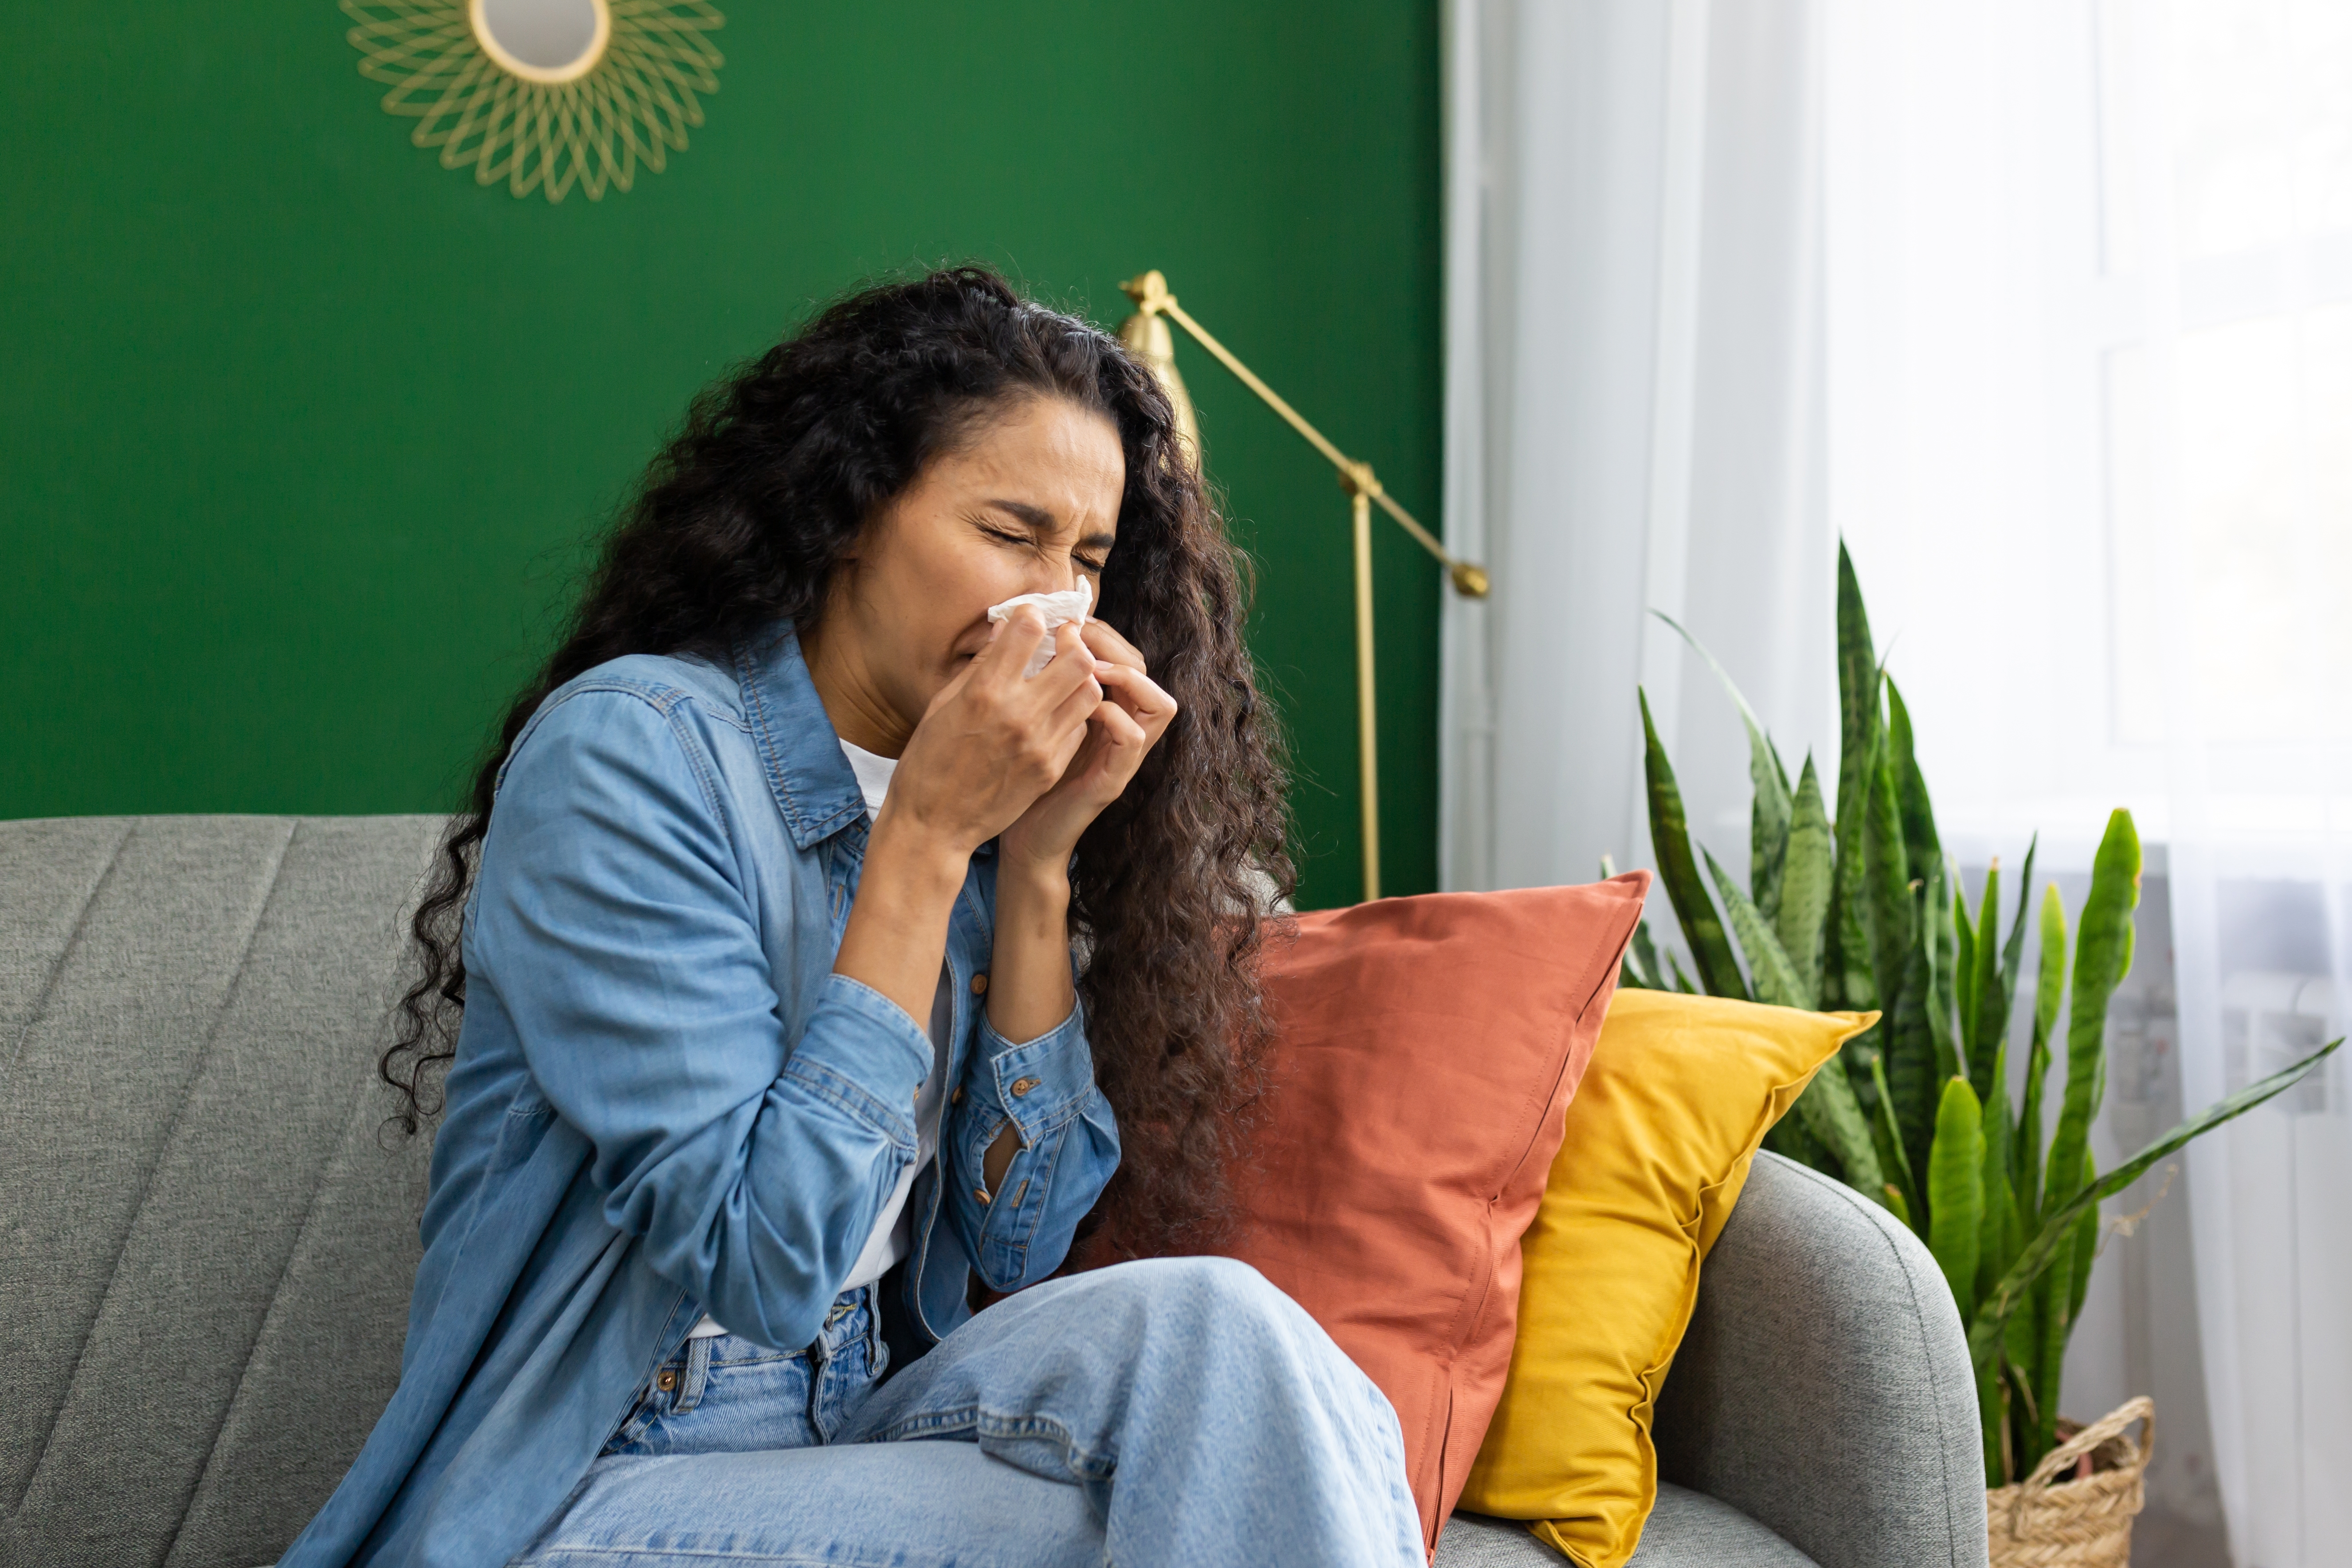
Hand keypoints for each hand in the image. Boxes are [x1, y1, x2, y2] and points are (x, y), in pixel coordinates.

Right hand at [875, 607, 1103, 860]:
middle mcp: (1018, 714)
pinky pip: (1079, 727)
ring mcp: (1040, 743)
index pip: (1029, 631)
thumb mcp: (943, 705)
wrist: (935, 825)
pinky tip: (1056, 713)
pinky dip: (1073, 713)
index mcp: (984, 692)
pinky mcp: (1051, 768)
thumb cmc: (929, 761)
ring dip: (1080, 678)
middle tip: (1062, 643)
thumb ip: (980, 666)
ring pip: (1089, 692)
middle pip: (1077, 659)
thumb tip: (1005, 629)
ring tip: (1063, 679)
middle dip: (1072, 643)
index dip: (1033, 615)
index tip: (1032, 617)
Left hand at [999, 618, 1177, 877]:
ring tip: (1089, 668)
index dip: (1102, 632)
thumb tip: (1009, 629)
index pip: (1121, 656)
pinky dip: (1114, 716)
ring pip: (1160, 705)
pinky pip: (1134, 739)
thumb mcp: (1025, 717)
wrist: (1017, 836)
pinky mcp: (1113, 780)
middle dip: (1114, 645)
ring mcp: (1121, 757)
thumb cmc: (1015, 774)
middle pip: (1145, 672)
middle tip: (1077, 636)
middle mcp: (1119, 730)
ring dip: (1127, 677)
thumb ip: (1029, 681)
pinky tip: (1084, 708)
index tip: (1067, 621)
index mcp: (1100, 709)